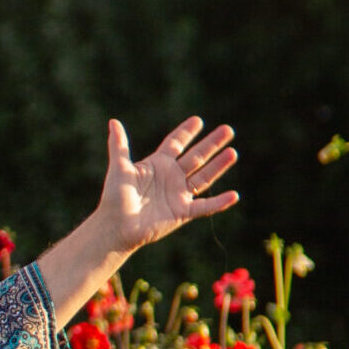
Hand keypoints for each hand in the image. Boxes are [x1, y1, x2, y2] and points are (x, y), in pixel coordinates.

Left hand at [98, 116, 238, 253]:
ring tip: (233, 153)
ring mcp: (178, 195)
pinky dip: (219, 203)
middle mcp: (171, 177)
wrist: (115, 228)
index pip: (176, 144)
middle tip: (228, 130)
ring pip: (203, 177)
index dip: (186, 133)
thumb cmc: (114, 198)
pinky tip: (234, 195)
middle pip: (196, 157)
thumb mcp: (119, 169)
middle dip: (212, 144)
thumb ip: (119, 146)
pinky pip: (204, 207)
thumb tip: (113, 122)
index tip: (198, 121)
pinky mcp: (182, 213)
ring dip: (218, 166)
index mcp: (158, 165)